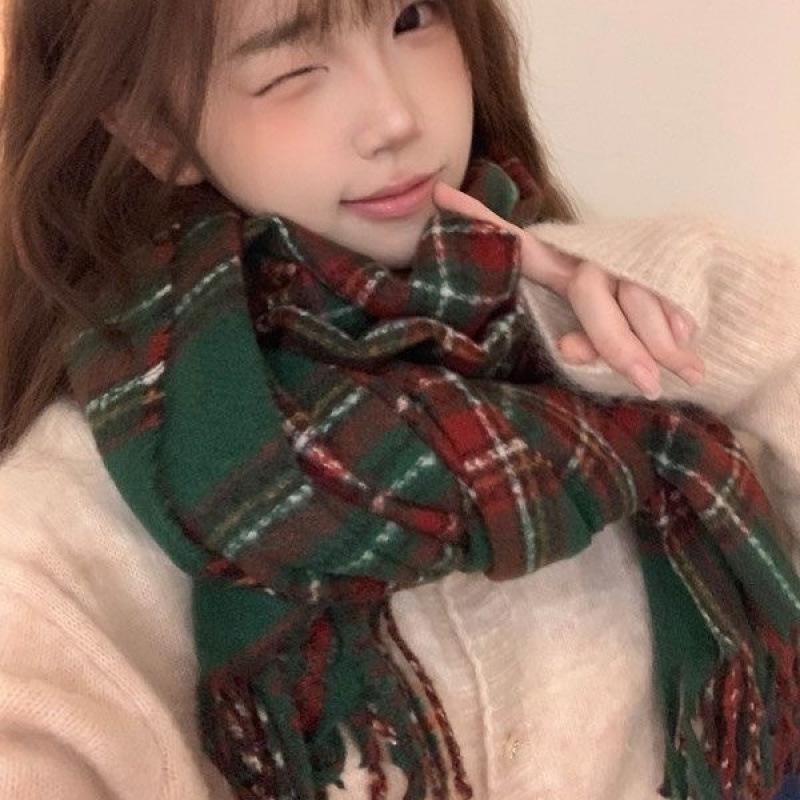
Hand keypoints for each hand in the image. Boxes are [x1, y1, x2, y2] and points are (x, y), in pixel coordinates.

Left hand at [433, 182, 704, 399]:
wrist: (687, 287)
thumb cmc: (623, 325)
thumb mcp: (594, 335)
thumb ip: (579, 344)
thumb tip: (570, 350)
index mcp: (560, 267)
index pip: (516, 245)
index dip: (480, 220)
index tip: (439, 195)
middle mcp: (588, 257)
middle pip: (592, 298)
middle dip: (620, 347)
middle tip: (647, 385)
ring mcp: (625, 254)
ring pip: (638, 300)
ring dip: (661, 343)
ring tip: (686, 373)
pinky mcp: (663, 255)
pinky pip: (670, 293)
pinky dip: (680, 321)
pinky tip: (689, 342)